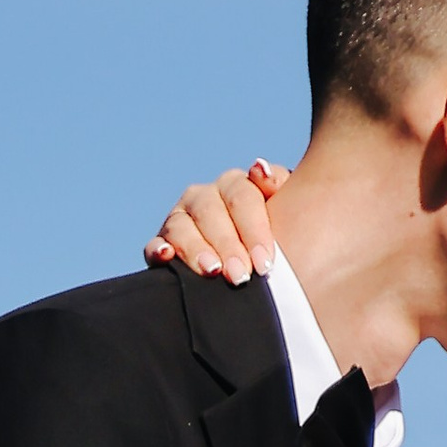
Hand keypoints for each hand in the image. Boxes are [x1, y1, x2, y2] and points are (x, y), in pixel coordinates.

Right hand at [144, 159, 287, 284]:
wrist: (260, 269)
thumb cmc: (284, 240)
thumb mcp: (291, 211)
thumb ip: (279, 185)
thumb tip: (259, 171)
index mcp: (236, 187)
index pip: (242, 198)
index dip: (254, 229)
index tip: (266, 263)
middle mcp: (206, 198)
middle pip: (210, 212)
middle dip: (227, 245)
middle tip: (241, 276)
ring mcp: (182, 219)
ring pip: (181, 226)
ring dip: (195, 249)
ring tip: (212, 271)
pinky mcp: (164, 243)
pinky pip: (155, 243)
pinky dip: (157, 249)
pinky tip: (165, 257)